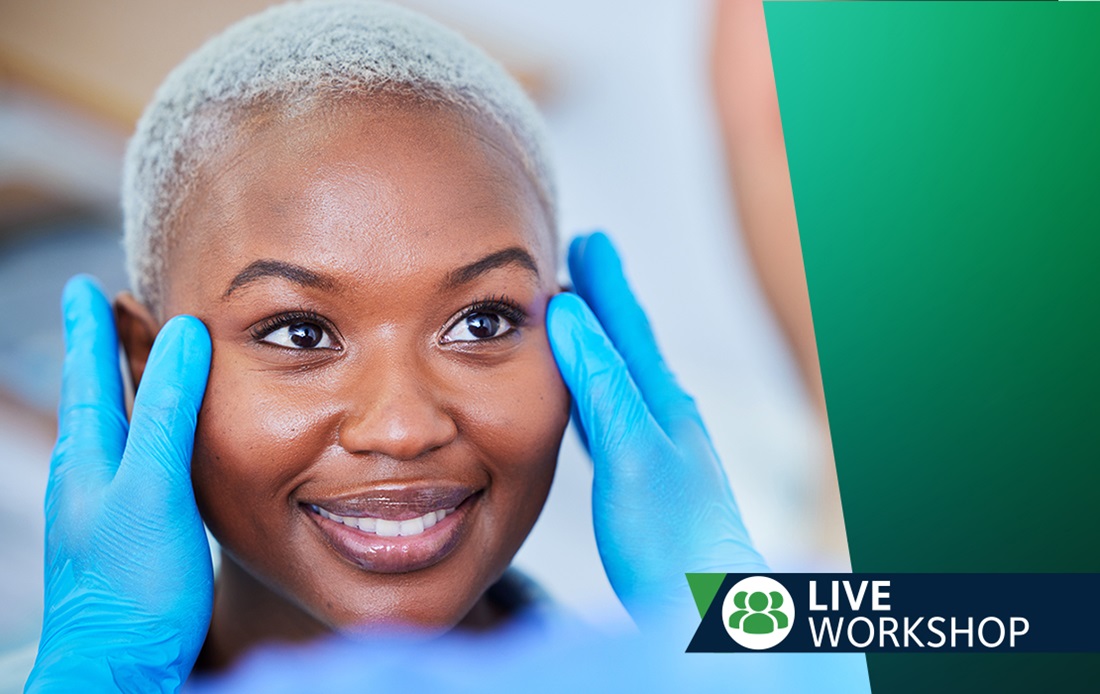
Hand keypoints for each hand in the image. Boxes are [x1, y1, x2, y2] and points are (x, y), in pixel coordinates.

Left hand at [26, 277, 212, 692]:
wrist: (119, 666)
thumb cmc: (133, 583)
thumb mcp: (153, 487)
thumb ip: (165, 412)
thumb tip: (182, 334)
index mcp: (89, 458)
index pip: (89, 376)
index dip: (90, 330)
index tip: (85, 287)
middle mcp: (89, 477)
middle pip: (94, 397)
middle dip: (98, 353)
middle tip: (100, 312)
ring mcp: (103, 507)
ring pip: (111, 430)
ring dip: (117, 390)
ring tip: (125, 365)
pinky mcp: (127, 534)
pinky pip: (133, 462)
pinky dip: (140, 433)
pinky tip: (153, 449)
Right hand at [547, 233, 767, 624]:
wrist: (706, 608)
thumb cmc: (673, 539)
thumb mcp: (632, 452)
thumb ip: (603, 385)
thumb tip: (570, 316)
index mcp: (662, 405)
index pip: (628, 329)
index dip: (607, 285)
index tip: (589, 242)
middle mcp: (665, 420)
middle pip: (626, 346)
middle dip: (603, 304)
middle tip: (583, 264)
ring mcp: (658, 452)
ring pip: (619, 381)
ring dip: (597, 346)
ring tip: (577, 323)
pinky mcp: (645, 485)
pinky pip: (611, 420)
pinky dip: (592, 397)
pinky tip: (585, 408)